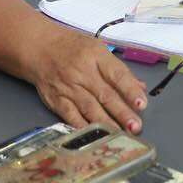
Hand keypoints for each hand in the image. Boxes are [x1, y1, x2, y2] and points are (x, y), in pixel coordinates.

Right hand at [26, 30, 146, 132]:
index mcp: (96, 56)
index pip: (117, 75)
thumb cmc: (73, 47)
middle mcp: (82, 72)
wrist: (40, 48)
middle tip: (135, 126)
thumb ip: (118, 70)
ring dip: (106, 123)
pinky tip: (94, 134)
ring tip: (120, 134)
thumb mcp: (98, 49)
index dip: (130, 90)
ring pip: (90, 108)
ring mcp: (68, 87)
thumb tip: (140, 87)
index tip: (142, 104)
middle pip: (105, 95)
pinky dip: (82, 126)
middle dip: (122, 112)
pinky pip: (70, 115)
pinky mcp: (56, 100)